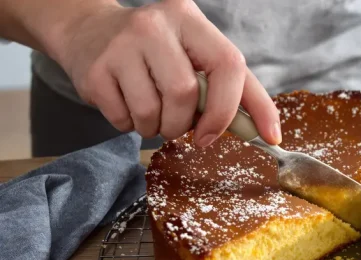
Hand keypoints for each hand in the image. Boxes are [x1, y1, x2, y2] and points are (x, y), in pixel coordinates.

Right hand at [51, 0, 280, 146]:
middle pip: (185, 94)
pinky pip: (125, 119)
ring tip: (151, 112)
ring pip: (153, 112)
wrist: (88, 32)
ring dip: (157, 128)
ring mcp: (120, 46)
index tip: (222, 135)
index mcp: (190, 19)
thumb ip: (234, 90)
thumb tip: (269, 134)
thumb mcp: (197, 55)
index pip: (228, 65)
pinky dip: (131, 125)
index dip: (230, 109)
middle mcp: (155, 25)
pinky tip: (127, 104)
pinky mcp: (95, 70)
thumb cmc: (159, 52)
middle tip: (177, 122)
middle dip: (185, 123)